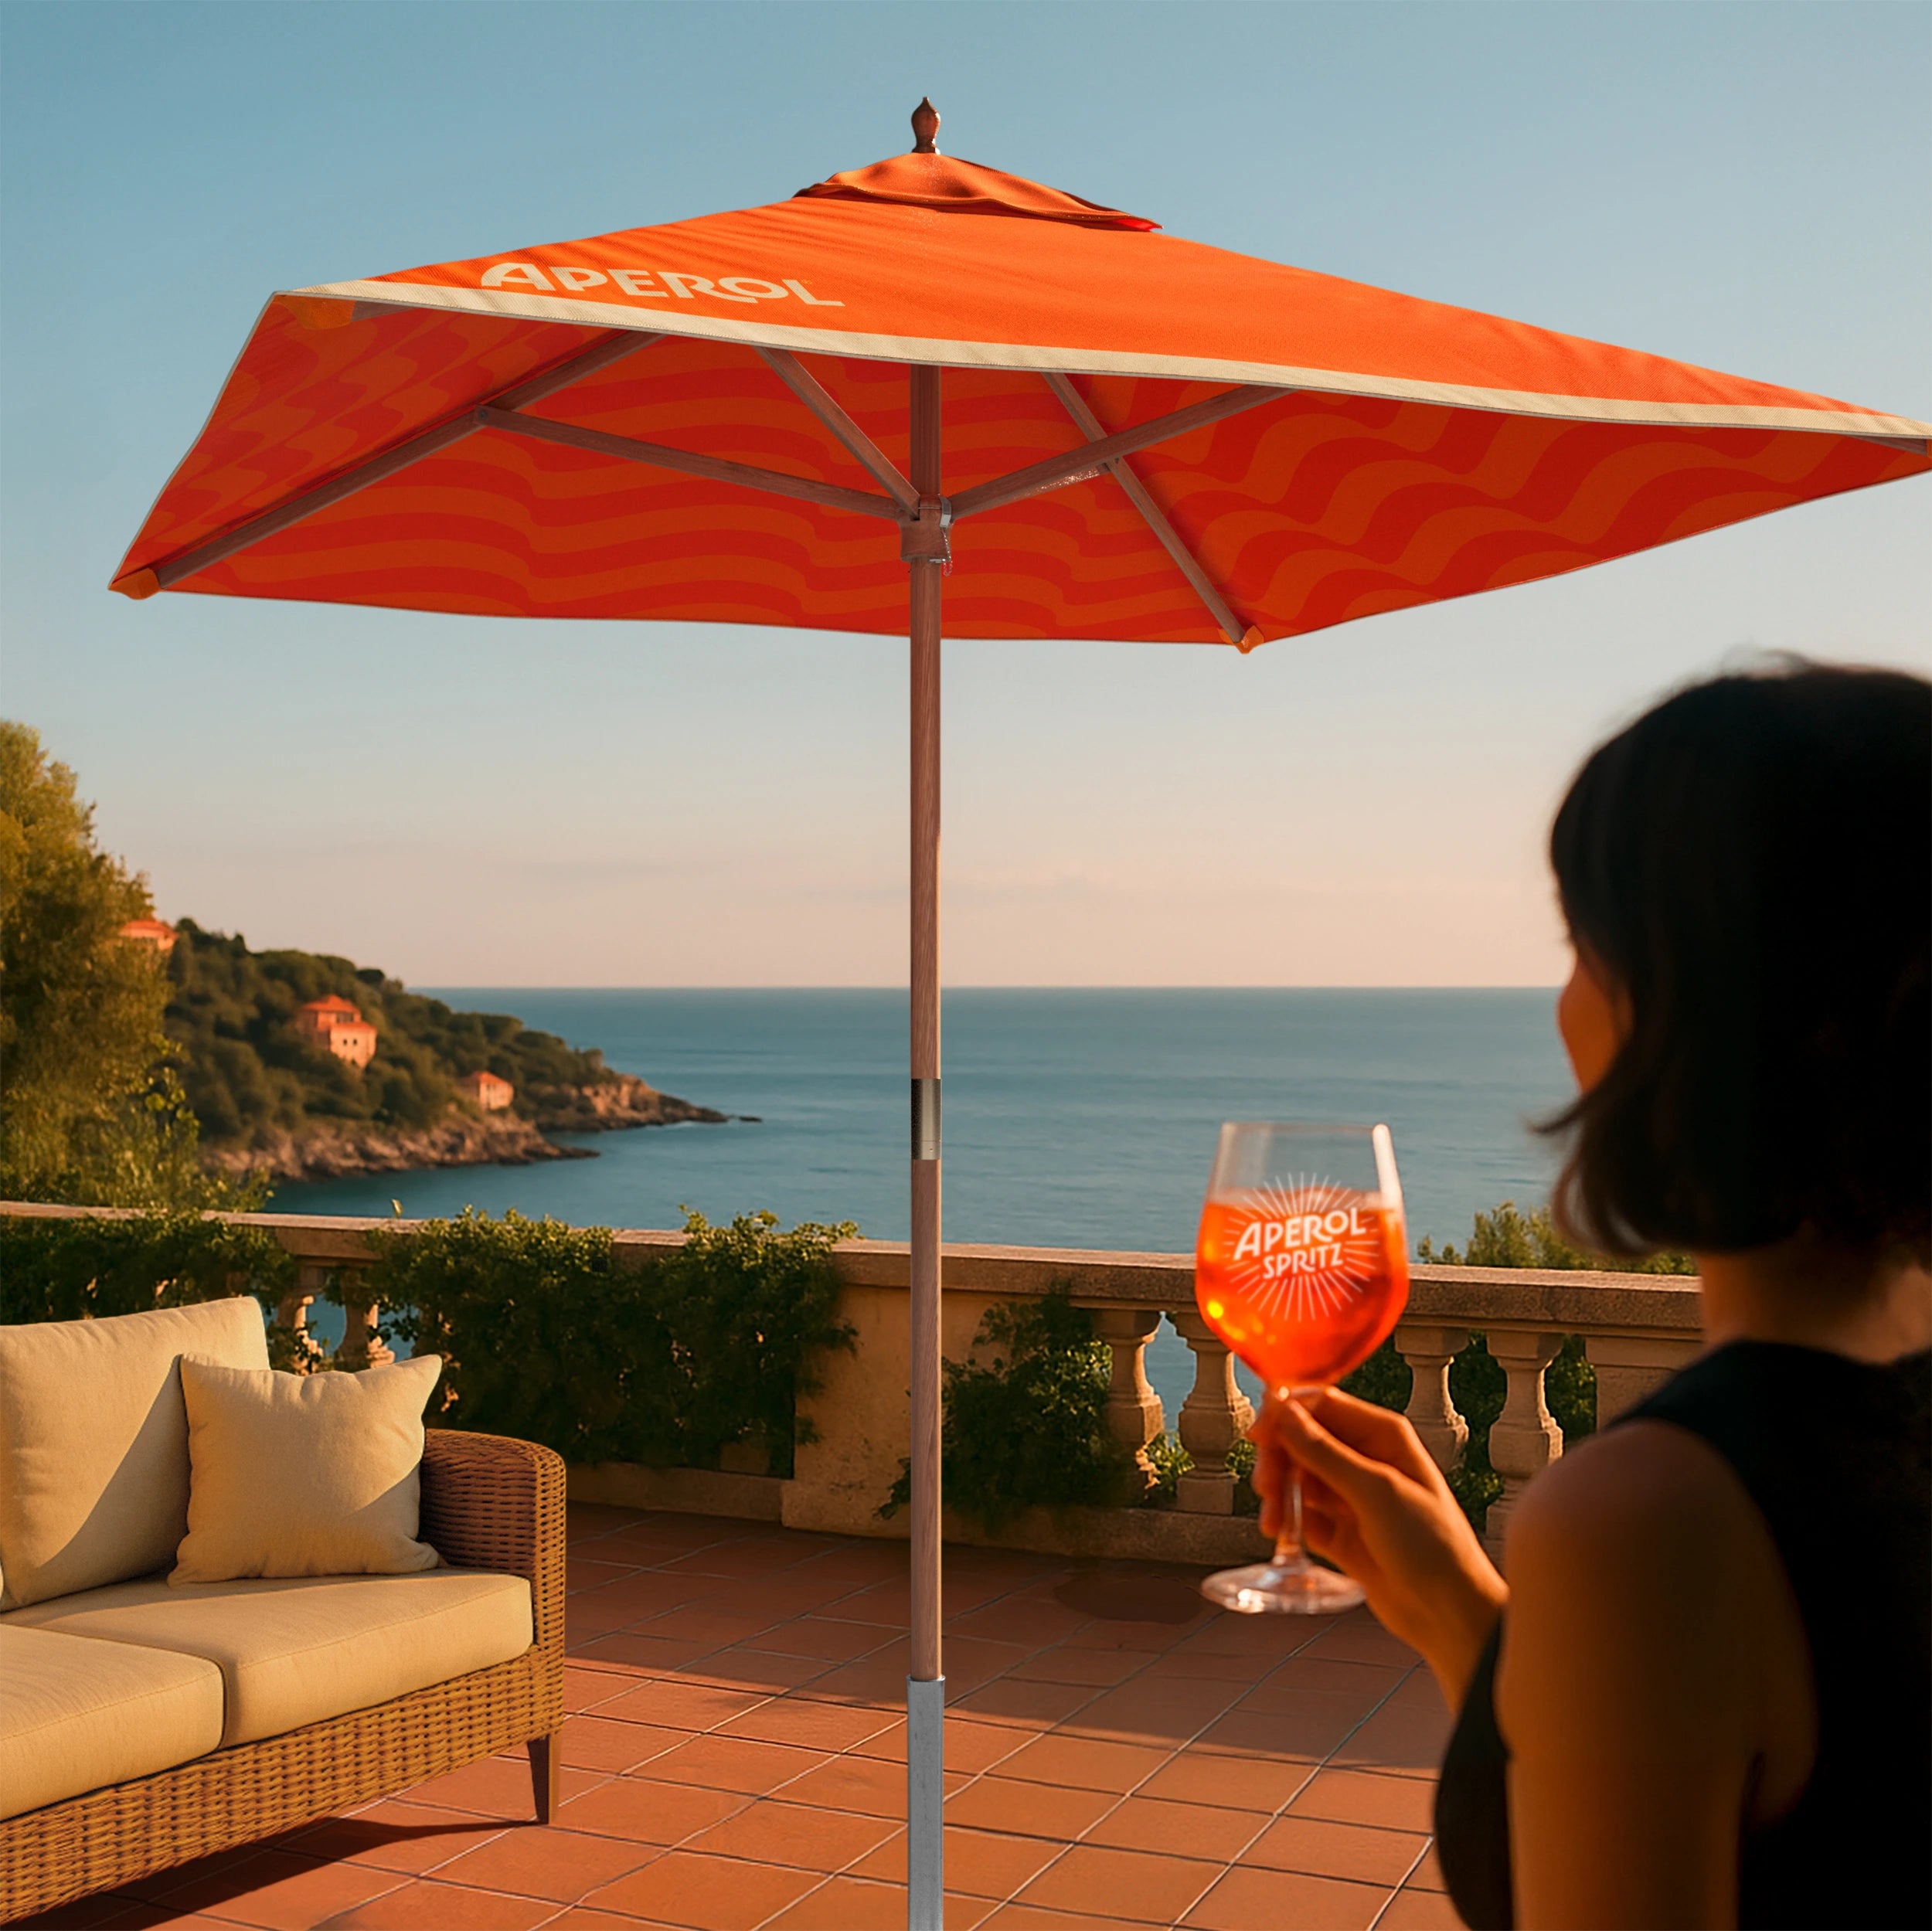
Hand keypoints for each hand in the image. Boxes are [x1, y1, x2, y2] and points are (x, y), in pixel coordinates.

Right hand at [1253, 1386, 1506, 1706]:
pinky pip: (1302, 1514)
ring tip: (1272, 1519)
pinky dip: (1287, 1520)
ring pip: (1297, 1478)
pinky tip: (1280, 1533)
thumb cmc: (1431, 1544)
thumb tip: (1283, 1413)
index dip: (1286, 1414)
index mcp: (1382, 1436)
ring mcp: (1351, 1496)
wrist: (1449, 1613)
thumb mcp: (1376, 1491)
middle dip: (1279, 1459)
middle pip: (1302, 1441)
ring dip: (1279, 1493)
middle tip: (1265, 1486)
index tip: (1258, 1434)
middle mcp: (1365, 1459)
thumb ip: (1325, 1452)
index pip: (1322, 1405)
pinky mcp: (1341, 1531)